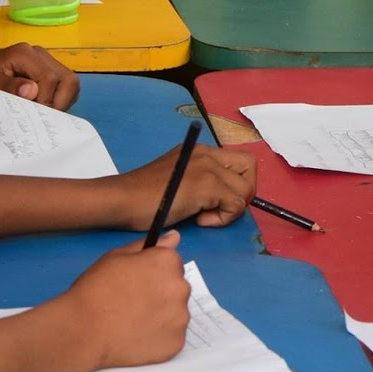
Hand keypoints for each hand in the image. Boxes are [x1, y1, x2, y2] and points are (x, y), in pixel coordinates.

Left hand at [0, 45, 79, 108]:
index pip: (50, 78)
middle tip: (42, 114)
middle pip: (67, 79)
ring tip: (44, 110)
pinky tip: (45, 104)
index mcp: (25, 53)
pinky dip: (61, 97)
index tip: (33, 113)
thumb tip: (32, 91)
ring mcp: (46, 59)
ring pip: (70, 81)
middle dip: (58, 101)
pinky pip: (66, 84)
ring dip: (62, 100)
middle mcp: (39, 53)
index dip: (46, 100)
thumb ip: (7, 86)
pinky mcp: (48, 67)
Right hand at [66, 232, 191, 368]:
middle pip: (177, 288)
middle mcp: (181, 288)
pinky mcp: (177, 344)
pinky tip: (138, 337)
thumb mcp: (116, 256)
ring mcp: (181, 318)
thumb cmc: (96, 288)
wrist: (83, 330)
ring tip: (133, 322)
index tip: (136, 282)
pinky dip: (159, 338)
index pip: (172, 263)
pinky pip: (172, 336)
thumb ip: (149, 246)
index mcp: (168, 263)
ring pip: (176, 313)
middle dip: (161, 293)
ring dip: (162, 316)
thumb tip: (175, 237)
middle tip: (133, 303)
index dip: (153, 272)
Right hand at [120, 144, 256, 228]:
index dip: (237, 183)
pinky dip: (222, 219)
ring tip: (204, 216)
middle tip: (221, 208)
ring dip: (231, 209)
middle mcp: (206, 154)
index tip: (218, 200)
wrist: (121, 199)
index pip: (239, 160)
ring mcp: (207, 168)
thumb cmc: (142, 197)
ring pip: (246, 190)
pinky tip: (199, 220)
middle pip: (251, 167)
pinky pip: (235, 205)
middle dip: (244, 193)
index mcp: (200, 151)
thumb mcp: (177, 179)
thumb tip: (220, 199)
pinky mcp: (206, 185)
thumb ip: (199, 181)